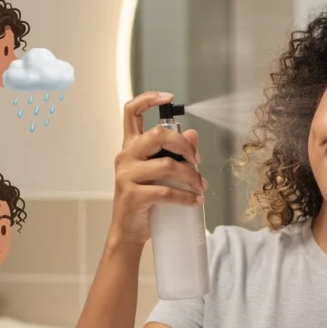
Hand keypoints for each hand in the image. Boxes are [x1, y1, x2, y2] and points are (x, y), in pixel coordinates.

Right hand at [108, 91, 206, 248]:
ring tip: (201, 186)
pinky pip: (166, 191)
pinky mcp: (134, 195)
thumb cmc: (144, 200)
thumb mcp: (158, 174)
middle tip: (197, 161)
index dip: (148, 99)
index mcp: (130, 147)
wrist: (128, 230)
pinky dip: (186, 196)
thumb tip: (194, 134)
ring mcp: (127, 175)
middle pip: (157, 135)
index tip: (168, 97)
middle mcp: (126, 156)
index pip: (131, 112)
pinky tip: (195, 201)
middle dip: (184, 146)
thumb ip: (174, 153)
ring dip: (191, 176)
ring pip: (167, 165)